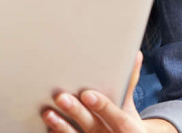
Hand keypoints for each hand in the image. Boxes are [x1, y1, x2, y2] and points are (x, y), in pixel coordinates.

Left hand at [42, 52, 177, 132]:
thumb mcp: (128, 106)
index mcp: (127, 127)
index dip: (103, 107)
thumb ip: (127, 83)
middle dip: (77, 112)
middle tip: (60, 98)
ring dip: (62, 126)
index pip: (118, 119)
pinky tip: (47, 127)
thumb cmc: (122, 122)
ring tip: (48, 114)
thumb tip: (134, 55)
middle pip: (93, 126)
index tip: (87, 94)